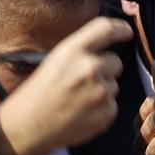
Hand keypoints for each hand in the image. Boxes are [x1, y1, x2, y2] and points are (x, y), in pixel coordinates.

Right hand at [0, 17, 133, 154]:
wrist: (27, 126)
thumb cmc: (39, 91)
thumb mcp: (57, 59)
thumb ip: (82, 50)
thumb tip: (109, 41)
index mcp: (74, 50)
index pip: (106, 28)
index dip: (120, 28)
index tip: (126, 31)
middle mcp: (90, 67)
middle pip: (116, 61)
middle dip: (106, 69)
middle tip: (83, 81)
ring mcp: (100, 91)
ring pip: (114, 85)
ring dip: (102, 90)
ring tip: (77, 100)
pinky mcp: (106, 113)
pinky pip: (112, 105)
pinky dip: (101, 110)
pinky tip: (81, 113)